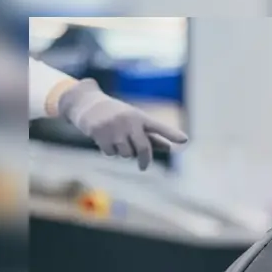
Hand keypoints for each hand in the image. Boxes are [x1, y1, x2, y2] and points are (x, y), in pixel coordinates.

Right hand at [58, 79, 187, 170]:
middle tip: (143, 167)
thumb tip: (169, 148)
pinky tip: (104, 139)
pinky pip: (110, 153)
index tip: (185, 140)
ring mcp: (114, 127)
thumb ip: (150, 135)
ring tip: (117, 141)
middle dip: (145, 160)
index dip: (172, 134)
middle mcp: (129, 121)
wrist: (86, 104)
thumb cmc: (117, 115)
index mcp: (140, 117)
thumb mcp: (134, 121)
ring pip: (126, 153)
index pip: (159, 127)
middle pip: (143, 148)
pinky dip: (109, 151)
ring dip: (124, 153)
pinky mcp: (100, 133)